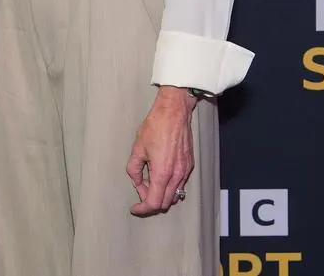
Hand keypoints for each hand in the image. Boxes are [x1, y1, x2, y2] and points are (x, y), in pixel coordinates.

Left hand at [126, 86, 195, 215]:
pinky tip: (160, 174)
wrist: (174, 114)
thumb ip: (134, 170)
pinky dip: (169, 187)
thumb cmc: (155, 128)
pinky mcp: (190, 166)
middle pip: (165, 203)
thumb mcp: (137, 148)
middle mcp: (176, 176)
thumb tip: (137, 182)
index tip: (134, 208)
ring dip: (161, 194)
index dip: (142, 209)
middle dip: (151, 202)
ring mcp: (185, 172)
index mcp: (162, 173)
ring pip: (174, 195)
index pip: (154, 203)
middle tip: (140, 190)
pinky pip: (180, 185)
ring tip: (149, 181)